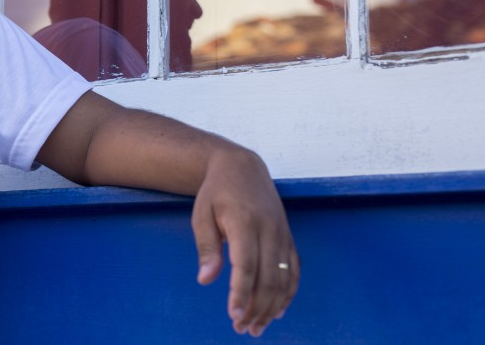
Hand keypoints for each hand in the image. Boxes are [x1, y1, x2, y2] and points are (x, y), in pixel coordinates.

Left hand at [191, 147, 298, 336]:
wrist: (242, 168)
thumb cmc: (216, 192)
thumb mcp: (201, 214)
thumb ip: (206, 247)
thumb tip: (206, 280)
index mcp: (245, 223)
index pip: (246, 266)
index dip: (241, 293)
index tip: (233, 315)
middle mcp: (269, 230)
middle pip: (269, 278)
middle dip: (257, 308)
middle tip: (242, 329)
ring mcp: (283, 234)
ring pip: (284, 279)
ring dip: (272, 306)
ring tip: (257, 327)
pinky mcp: (289, 238)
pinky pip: (294, 270)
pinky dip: (289, 293)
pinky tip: (278, 310)